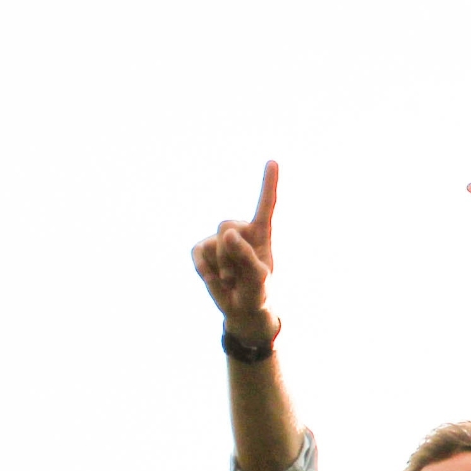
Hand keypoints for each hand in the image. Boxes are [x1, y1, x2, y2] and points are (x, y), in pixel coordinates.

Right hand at [193, 162, 279, 339]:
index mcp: (262, 233)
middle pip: (228, 226)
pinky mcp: (203, 248)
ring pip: (214, 243)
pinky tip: (214, 278)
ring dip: (221, 266)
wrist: (242, 309)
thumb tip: (227, 234)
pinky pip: (197, 253)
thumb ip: (246, 256)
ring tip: (231, 279)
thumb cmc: (258, 292)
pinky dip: (204, 269)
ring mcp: (220, 239)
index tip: (273, 161)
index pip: (266, 205)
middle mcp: (241, 231)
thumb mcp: (258, 279)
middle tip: (238, 276)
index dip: (269, 183)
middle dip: (230, 253)